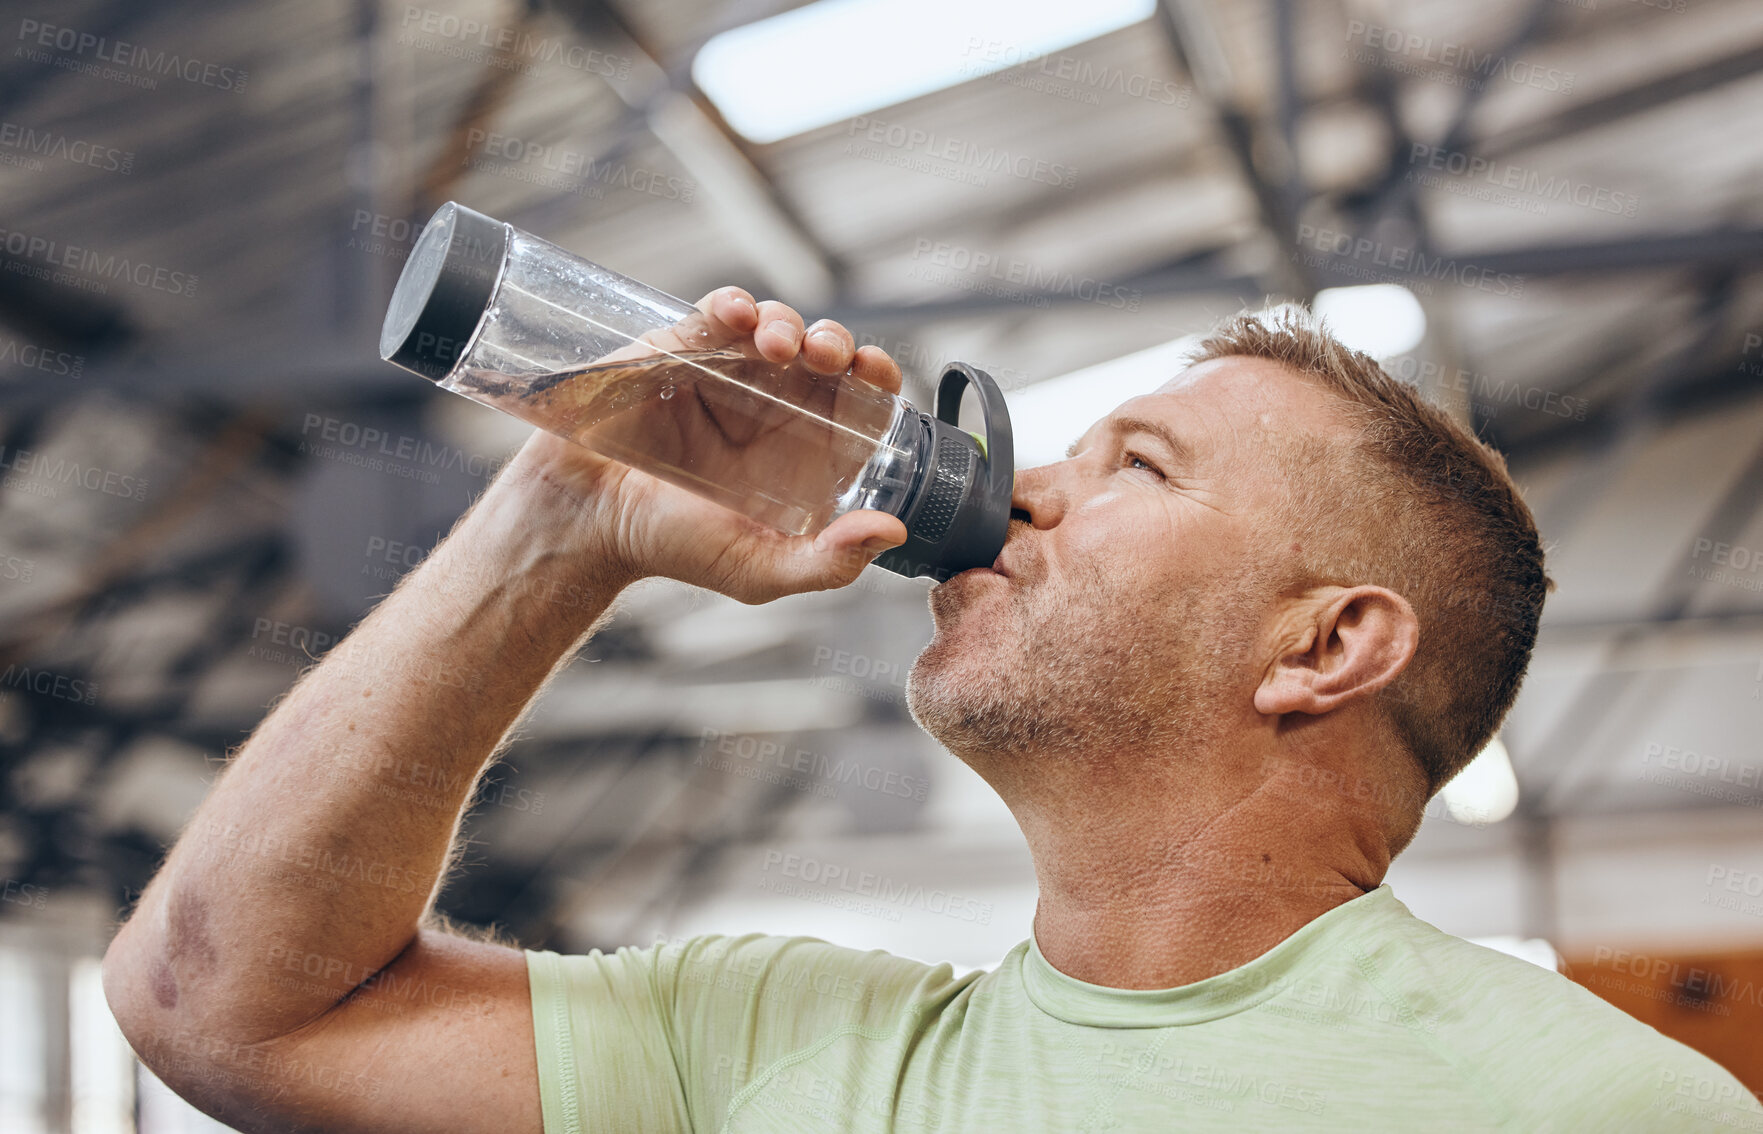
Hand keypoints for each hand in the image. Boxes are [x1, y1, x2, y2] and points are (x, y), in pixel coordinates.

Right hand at [498, 286, 908, 602]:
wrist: (585, 522)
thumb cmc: (671, 548)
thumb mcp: (758, 570)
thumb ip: (828, 564)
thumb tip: (892, 533)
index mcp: (805, 451)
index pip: (859, 401)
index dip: (875, 379)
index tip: (873, 373)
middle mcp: (773, 407)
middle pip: (825, 353)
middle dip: (836, 342)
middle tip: (826, 356)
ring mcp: (728, 374)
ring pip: (776, 324)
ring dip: (788, 321)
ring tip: (778, 345)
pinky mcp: (681, 349)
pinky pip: (716, 313)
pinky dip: (733, 303)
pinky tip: (737, 314)